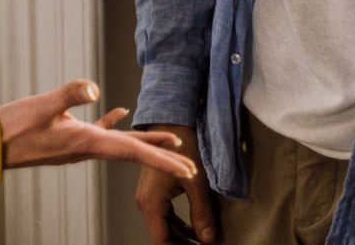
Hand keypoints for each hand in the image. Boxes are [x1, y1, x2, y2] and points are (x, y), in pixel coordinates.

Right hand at [0, 79, 198, 182]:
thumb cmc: (12, 128)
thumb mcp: (42, 106)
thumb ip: (69, 94)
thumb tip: (96, 88)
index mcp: (86, 142)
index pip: (133, 152)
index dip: (162, 160)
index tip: (186, 171)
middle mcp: (86, 148)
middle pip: (134, 154)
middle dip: (163, 160)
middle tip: (190, 169)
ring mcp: (78, 145)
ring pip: (120, 145)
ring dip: (145, 143)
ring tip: (169, 143)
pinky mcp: (68, 137)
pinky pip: (100, 133)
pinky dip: (114, 124)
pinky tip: (120, 111)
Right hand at [136, 124, 217, 243]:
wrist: (175, 122)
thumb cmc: (185, 147)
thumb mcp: (197, 183)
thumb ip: (202, 213)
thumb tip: (208, 239)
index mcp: (151, 202)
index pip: (161, 240)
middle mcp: (146, 201)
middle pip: (162, 235)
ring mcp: (150, 196)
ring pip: (164, 226)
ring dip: (182, 236)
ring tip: (203, 241)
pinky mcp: (156, 190)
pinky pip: (166, 214)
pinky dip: (180, 224)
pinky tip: (196, 228)